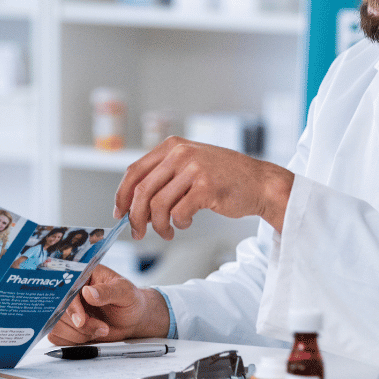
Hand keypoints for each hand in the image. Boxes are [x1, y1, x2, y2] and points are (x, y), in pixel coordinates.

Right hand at [46, 264, 168, 344]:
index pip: (65, 289)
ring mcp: (67, 309)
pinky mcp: (66, 326)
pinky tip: (90, 335)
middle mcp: (71, 292)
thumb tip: (89, 292)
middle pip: (58, 310)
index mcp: (82, 275)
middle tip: (101, 327)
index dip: (71, 306)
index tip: (81, 319)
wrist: (133, 319)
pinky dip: (74, 341)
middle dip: (80, 325)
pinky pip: (58, 337)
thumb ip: (108, 291)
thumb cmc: (130, 300)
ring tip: (100, 329)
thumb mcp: (125, 292)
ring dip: (79, 334)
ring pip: (56, 326)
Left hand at [114, 136, 291, 239]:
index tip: (119, 213)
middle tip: (137, 232)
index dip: (122, 195)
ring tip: (166, 232)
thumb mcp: (190, 166)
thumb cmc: (224, 178)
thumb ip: (163, 178)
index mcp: (172, 146)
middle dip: (135, 217)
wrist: (259, 183)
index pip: (134, 171)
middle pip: (142, 190)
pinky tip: (184, 224)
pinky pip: (179, 213)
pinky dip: (178, 224)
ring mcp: (194, 169)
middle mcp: (181, 153)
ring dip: (158, 225)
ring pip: (158, 205)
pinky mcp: (207, 187)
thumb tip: (133, 204)